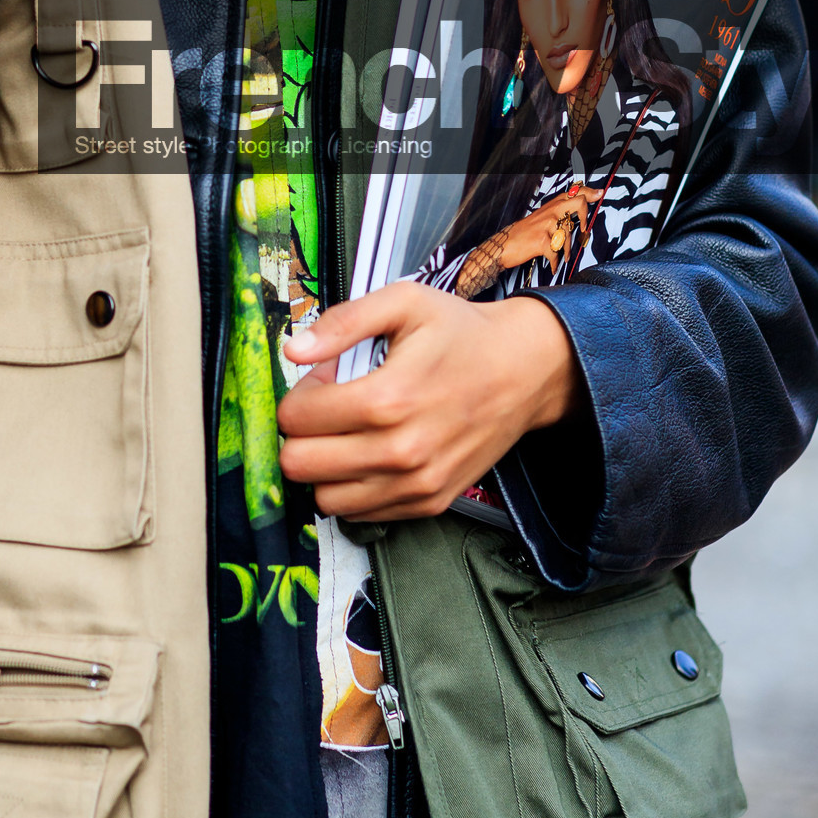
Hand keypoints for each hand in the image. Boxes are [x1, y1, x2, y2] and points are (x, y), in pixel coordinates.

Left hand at [277, 282, 581, 524]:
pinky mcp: (429, 503)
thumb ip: (342, 322)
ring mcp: (416, 484)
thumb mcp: (403, 302)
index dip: (299, 396)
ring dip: (324, 467)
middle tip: (329, 410)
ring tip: (349, 433)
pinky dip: (354, 488)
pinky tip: (373, 453)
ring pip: (325, 498)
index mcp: (387, 399)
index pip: (296, 420)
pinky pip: (362, 514)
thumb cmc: (460, 333)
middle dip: (302, 435)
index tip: (324, 382)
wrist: (525, 371)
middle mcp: (401, 451)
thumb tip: (293, 351)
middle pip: (300, 466)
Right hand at [498, 186, 600, 278]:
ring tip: (562, 256)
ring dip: (566, 250)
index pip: (574, 192)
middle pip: (578, 203)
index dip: (589, 192)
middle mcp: (550, 212)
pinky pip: (557, 253)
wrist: (503, 246)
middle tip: (584, 230)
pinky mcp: (541, 241)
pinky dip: (556, 262)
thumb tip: (580, 209)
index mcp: (552, 205)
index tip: (600, 194)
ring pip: (569, 235)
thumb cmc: (524, 233)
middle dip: (585, 216)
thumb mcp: (542, 217)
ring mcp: (546, 226)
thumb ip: (560, 212)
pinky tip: (554, 265)